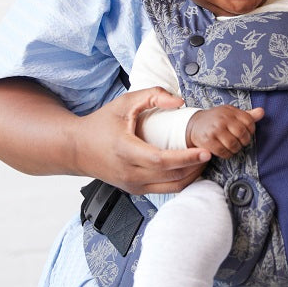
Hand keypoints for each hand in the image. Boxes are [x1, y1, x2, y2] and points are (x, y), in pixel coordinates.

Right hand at [77, 87, 212, 194]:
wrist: (76, 148)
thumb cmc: (100, 124)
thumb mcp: (124, 102)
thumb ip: (152, 95)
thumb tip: (179, 102)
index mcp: (125, 151)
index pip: (161, 161)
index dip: (186, 158)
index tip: (205, 151)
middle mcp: (129, 173)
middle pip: (171, 176)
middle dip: (195, 166)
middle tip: (211, 151)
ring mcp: (132, 185)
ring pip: (171, 187)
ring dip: (191, 175)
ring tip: (202, 160)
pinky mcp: (135, 190)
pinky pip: (165, 189)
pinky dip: (181, 180)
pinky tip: (189, 168)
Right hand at [185, 105, 264, 158]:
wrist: (195, 124)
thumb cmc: (217, 119)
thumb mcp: (231, 114)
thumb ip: (247, 115)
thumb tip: (262, 112)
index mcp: (230, 111)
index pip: (249, 121)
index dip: (251, 131)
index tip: (246, 134)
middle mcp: (222, 119)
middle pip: (242, 134)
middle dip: (244, 141)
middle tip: (240, 143)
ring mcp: (214, 129)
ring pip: (233, 144)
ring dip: (236, 149)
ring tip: (233, 147)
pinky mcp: (208, 140)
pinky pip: (223, 152)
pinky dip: (227, 154)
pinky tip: (225, 151)